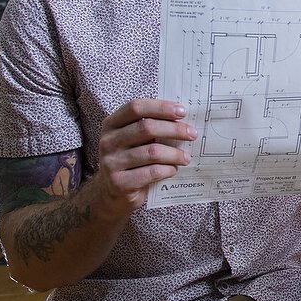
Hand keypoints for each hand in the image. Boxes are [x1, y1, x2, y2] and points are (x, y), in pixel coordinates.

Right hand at [90, 98, 197, 216]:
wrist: (113, 193)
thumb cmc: (131, 160)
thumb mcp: (133, 140)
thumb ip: (150, 127)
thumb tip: (183, 118)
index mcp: (111, 124)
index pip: (135, 107)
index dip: (160, 107)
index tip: (182, 111)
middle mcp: (108, 141)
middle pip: (146, 128)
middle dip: (174, 129)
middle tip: (192, 134)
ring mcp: (111, 162)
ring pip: (152, 152)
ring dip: (175, 154)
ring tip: (186, 157)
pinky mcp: (120, 182)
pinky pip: (152, 172)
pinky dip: (168, 170)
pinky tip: (173, 170)